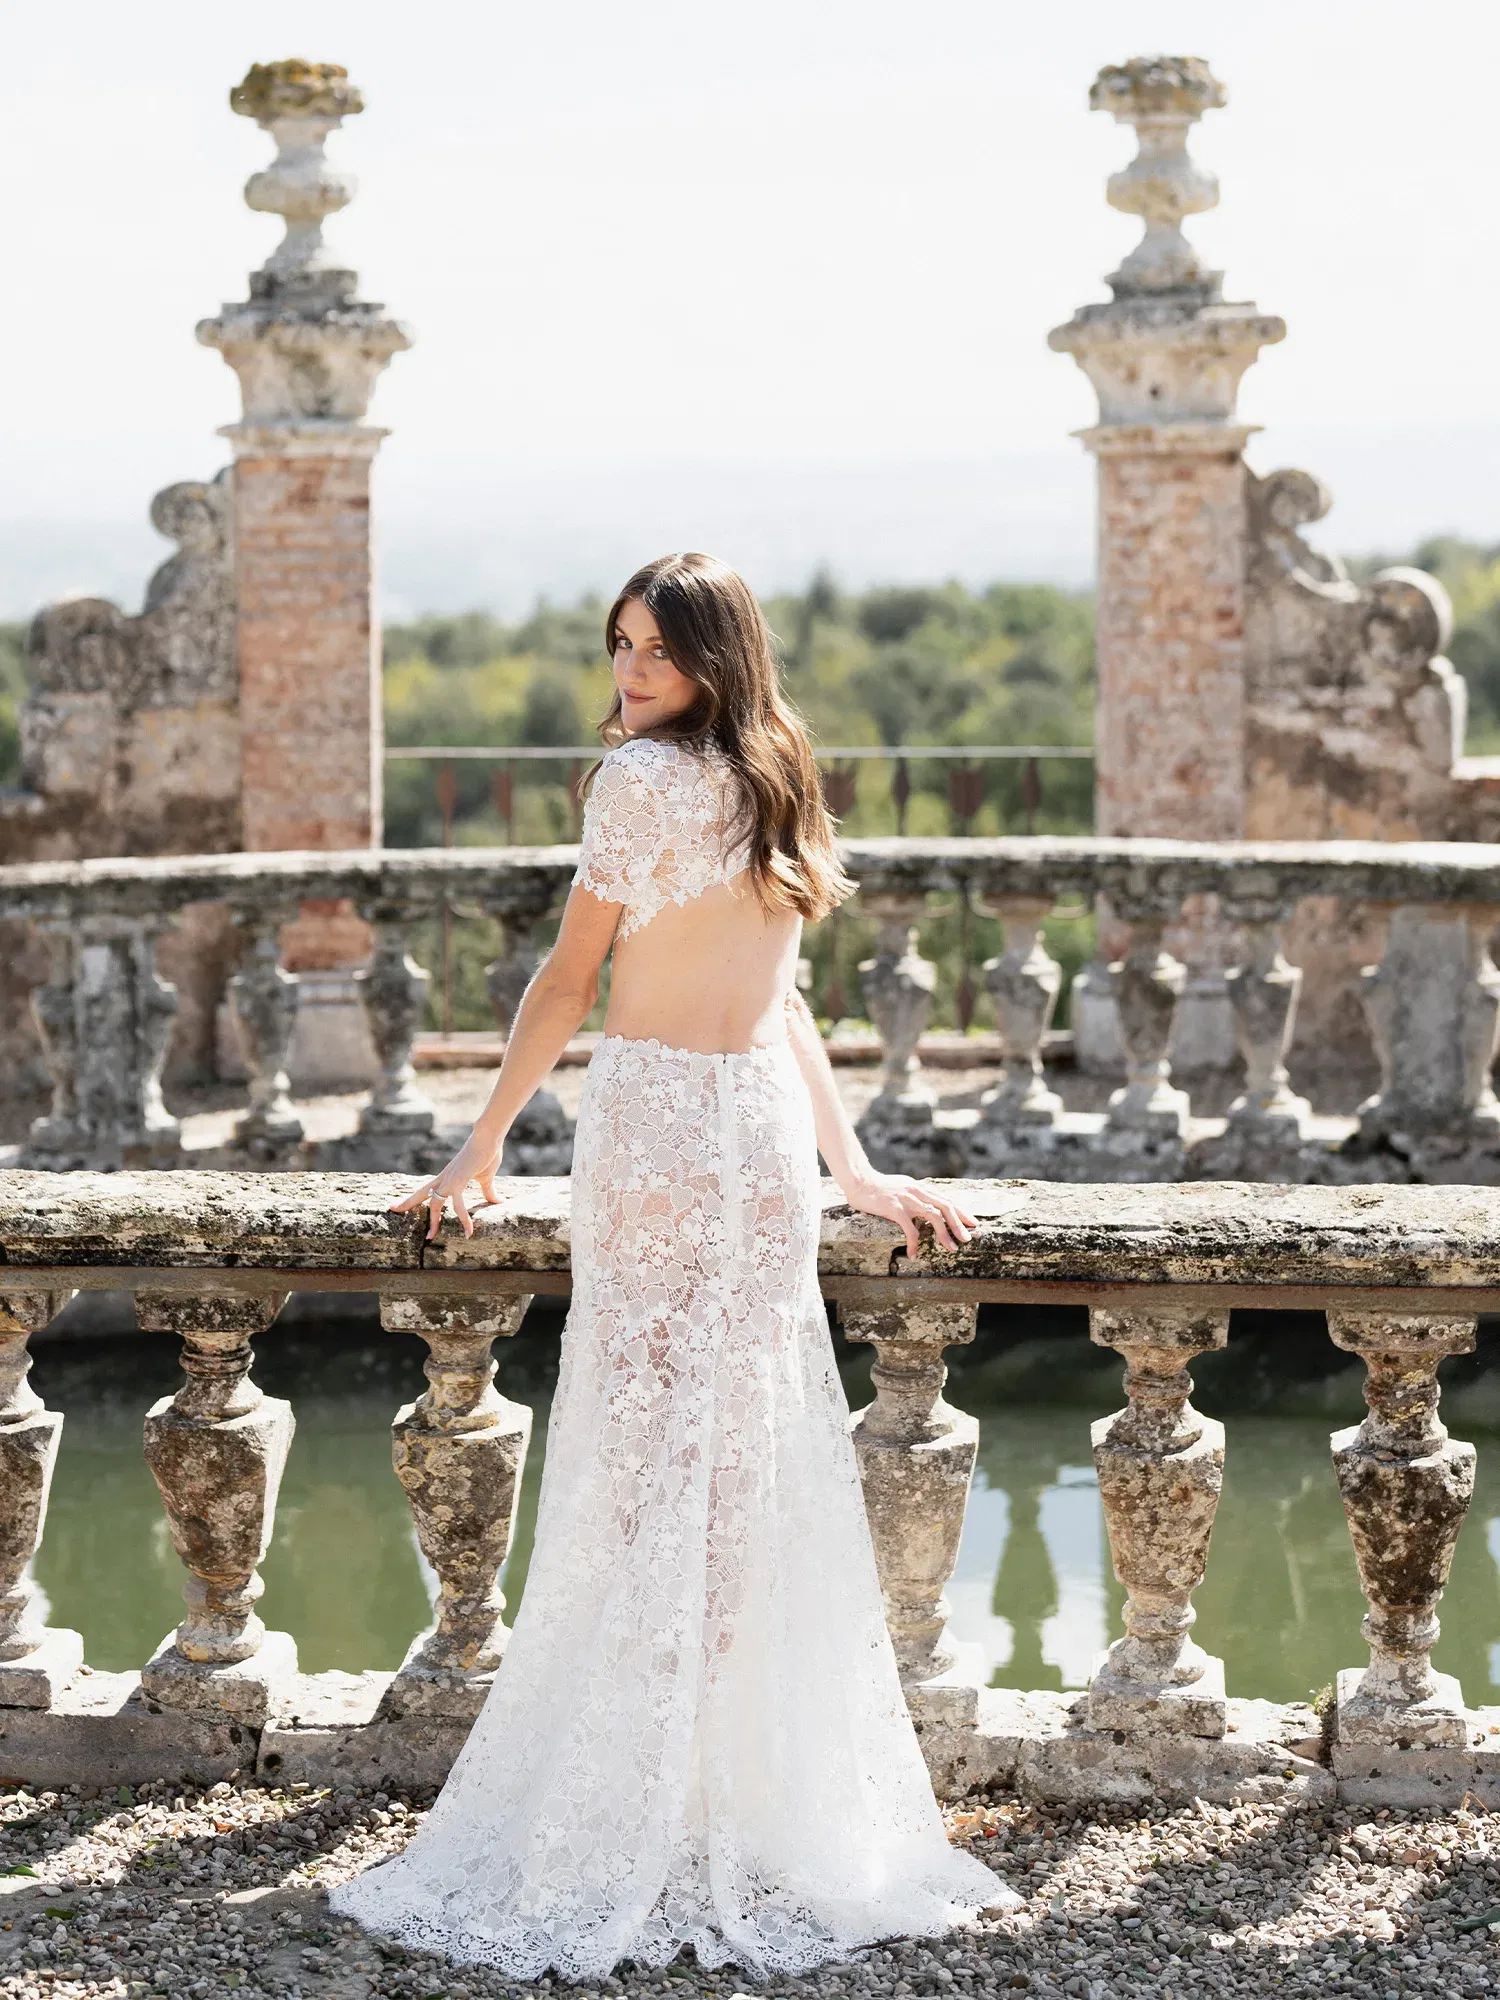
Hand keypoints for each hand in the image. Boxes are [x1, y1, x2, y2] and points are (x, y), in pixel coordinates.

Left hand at [389, 1131, 501, 1239]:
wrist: (488, 1138)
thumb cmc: (487, 1153)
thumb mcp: (486, 1177)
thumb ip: (488, 1191)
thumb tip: (499, 1202)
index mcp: (447, 1177)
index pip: (426, 1189)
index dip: (413, 1197)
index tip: (400, 1203)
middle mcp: (444, 1178)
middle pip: (420, 1193)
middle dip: (406, 1203)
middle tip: (392, 1210)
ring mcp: (449, 1180)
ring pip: (434, 1204)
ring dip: (432, 1222)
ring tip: (431, 1237)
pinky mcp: (458, 1182)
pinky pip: (458, 1205)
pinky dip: (463, 1219)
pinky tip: (468, 1231)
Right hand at [841, 1174, 977, 1256]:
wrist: (859, 1181)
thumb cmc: (877, 1188)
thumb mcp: (901, 1188)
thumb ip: (914, 1197)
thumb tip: (925, 1209)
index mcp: (920, 1188)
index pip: (946, 1200)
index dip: (961, 1212)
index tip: (972, 1223)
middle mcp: (917, 1192)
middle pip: (945, 1207)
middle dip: (959, 1224)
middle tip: (967, 1239)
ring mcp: (906, 1199)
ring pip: (933, 1217)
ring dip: (944, 1234)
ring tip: (951, 1248)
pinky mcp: (894, 1208)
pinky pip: (910, 1228)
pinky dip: (914, 1243)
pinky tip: (913, 1253)